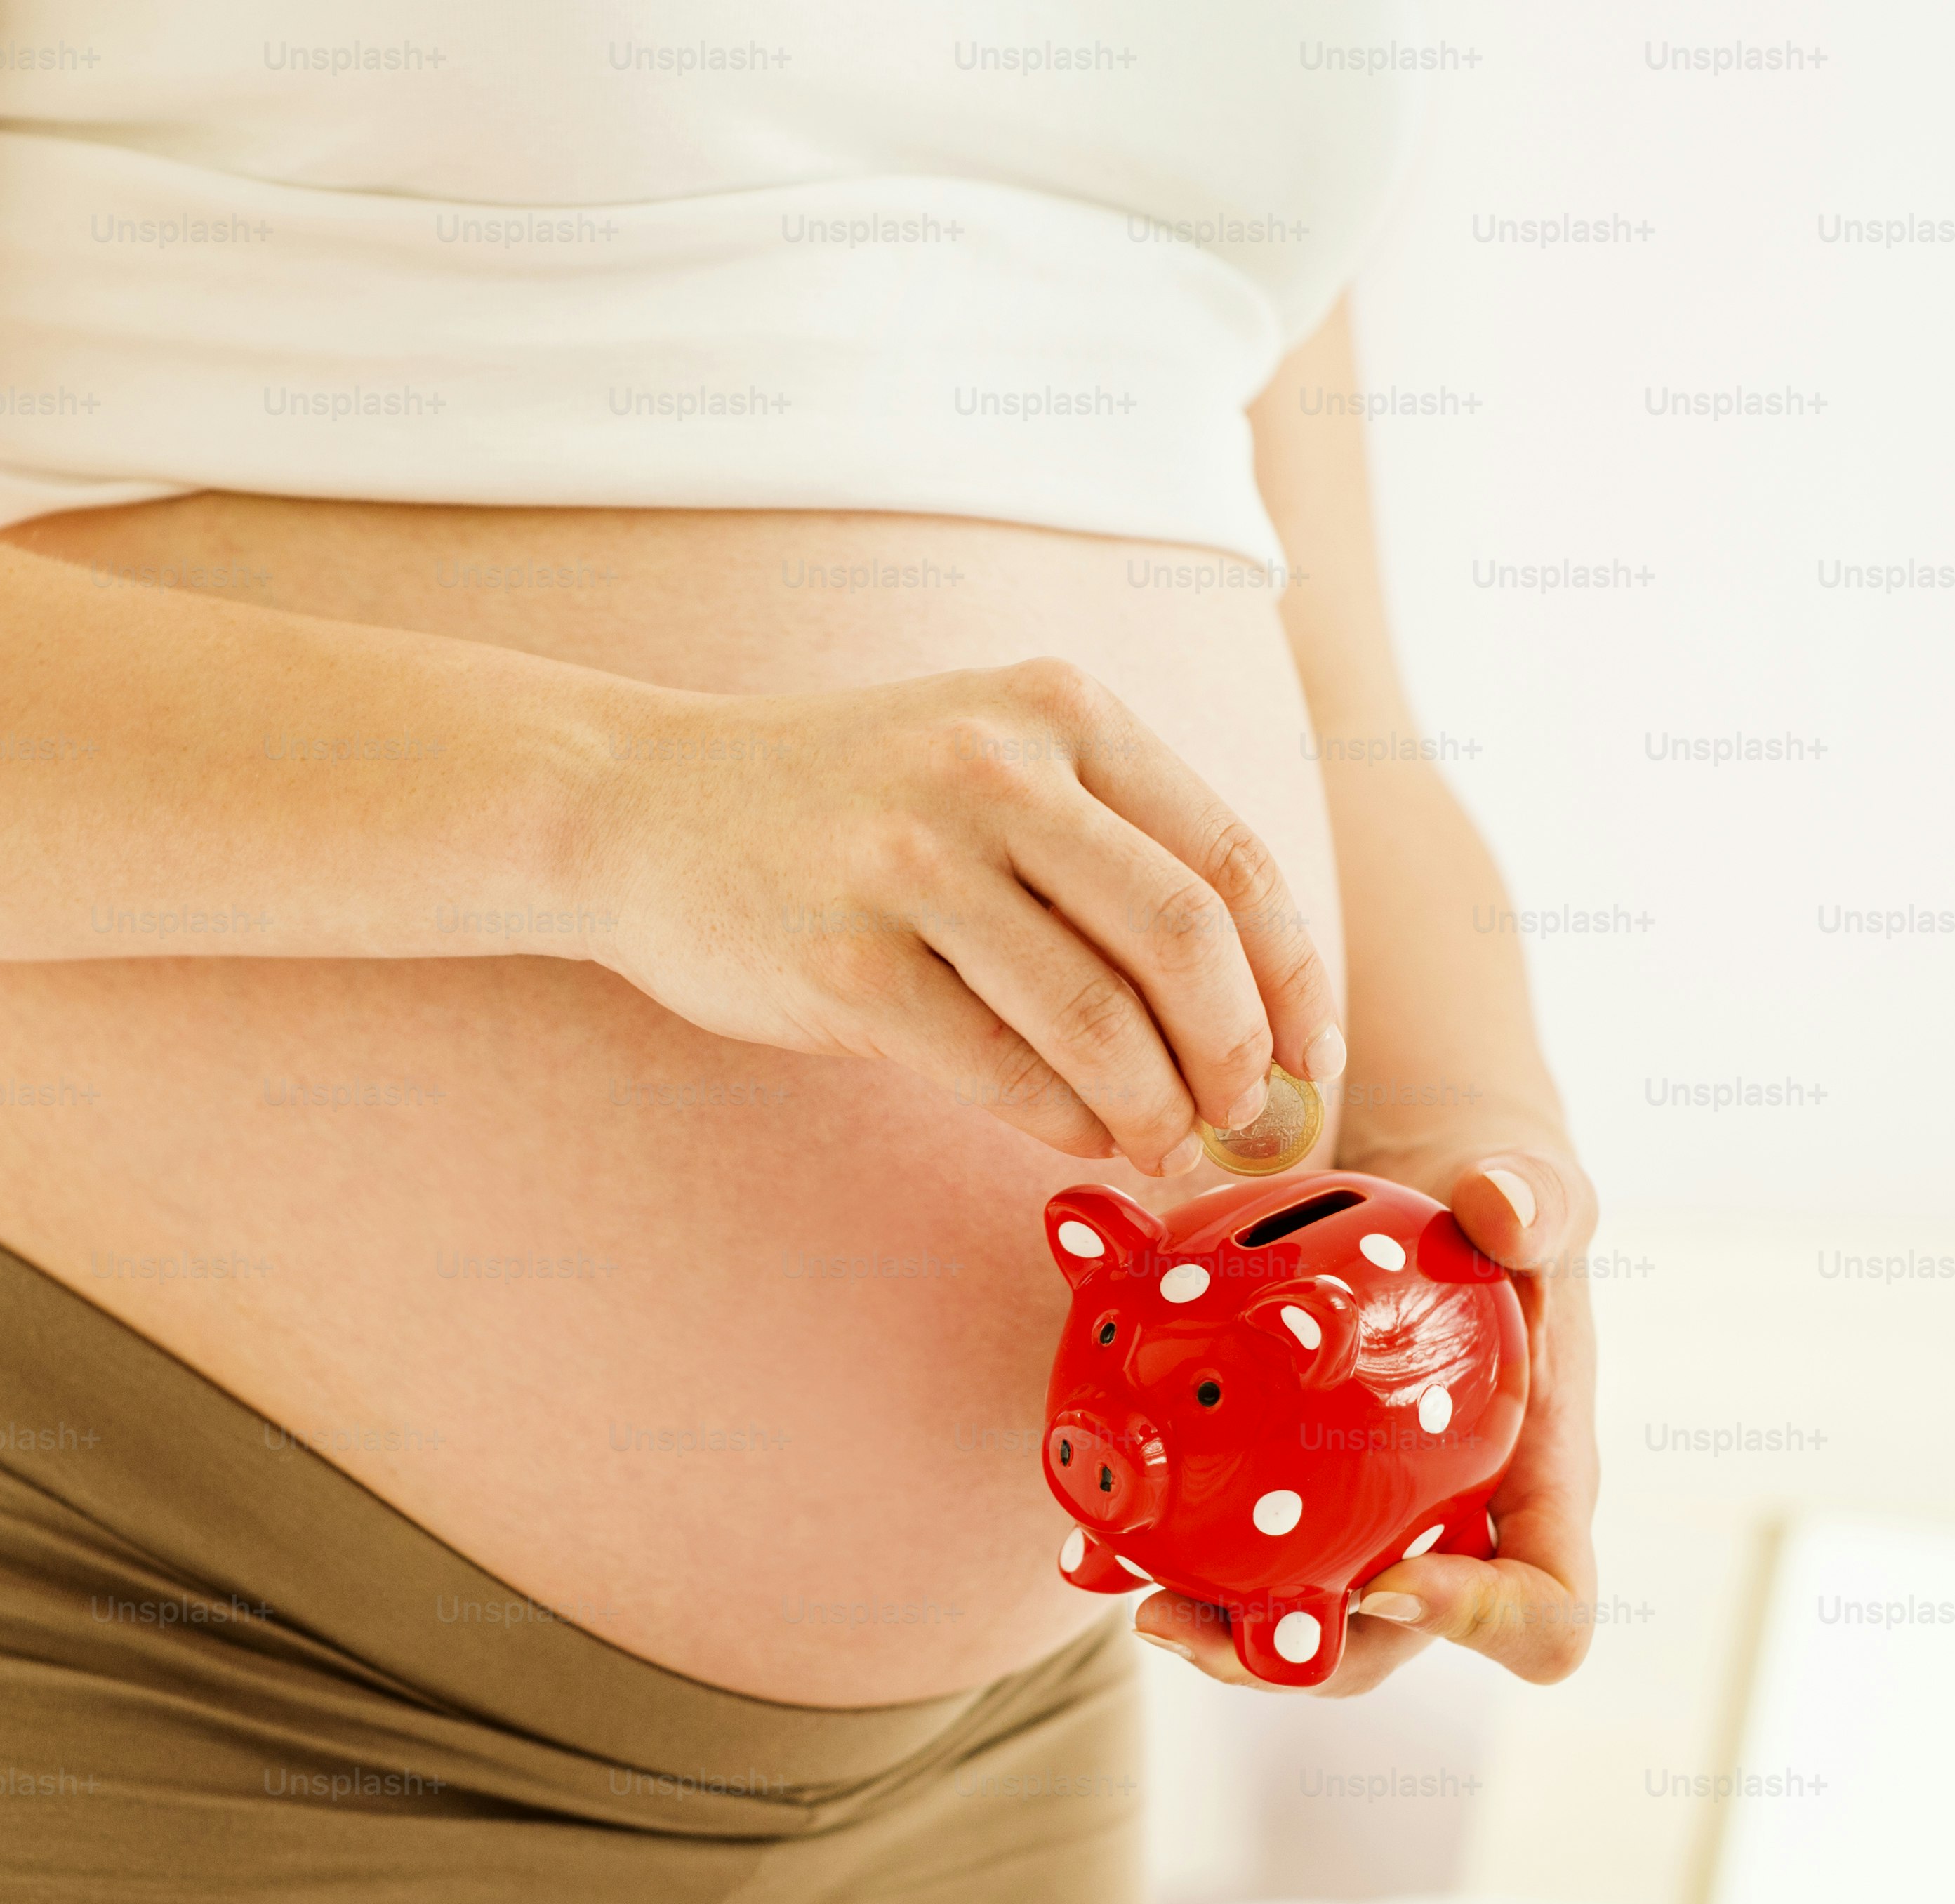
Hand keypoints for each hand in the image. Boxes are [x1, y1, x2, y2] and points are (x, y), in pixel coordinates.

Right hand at [572, 659, 1342, 1176]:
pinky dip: (1062, 1121)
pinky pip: (1000, 1069)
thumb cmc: (846, 804)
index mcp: (1059, 709)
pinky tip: (1077, 1133)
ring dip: (1155, 1107)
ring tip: (1161, 1143)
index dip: (1291, 973)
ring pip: (1099, 1019)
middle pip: (1185, 937)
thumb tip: (1253, 1011)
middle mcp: (993, 769)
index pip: (1230, 856)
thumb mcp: (989, 759)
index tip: (1312, 1052)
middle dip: (1238, 1051)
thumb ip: (1113, 851)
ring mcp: (912, 863)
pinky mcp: (844, 962)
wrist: (642, 807)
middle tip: (1244, 1113)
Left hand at [1135, 1140, 1600, 1693]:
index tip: (1390, 1584)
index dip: (1480, 1625)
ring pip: (1296, 1621)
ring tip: (1136, 1596)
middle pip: (1387, 1645)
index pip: (1544, 1613)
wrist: (1429, 1209)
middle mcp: (1451, 1537)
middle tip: (1199, 1623)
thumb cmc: (1504, 1223)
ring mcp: (1368, 1532)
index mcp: (1536, 1494)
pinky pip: (1229, 1554)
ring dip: (1214, 1629)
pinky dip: (1158, 1553)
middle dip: (1295, 1656)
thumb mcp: (1536, 1195)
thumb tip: (1503, 1211)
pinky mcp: (1292, 1505)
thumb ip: (1537, 1202)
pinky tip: (1092, 1543)